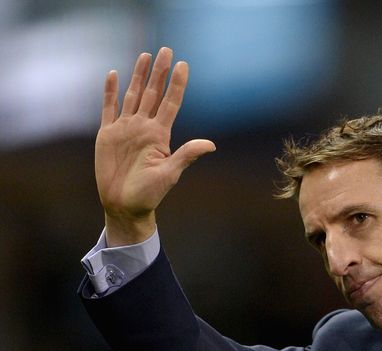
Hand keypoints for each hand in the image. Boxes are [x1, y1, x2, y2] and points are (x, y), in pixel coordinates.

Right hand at [95, 47, 215, 245]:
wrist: (124, 205)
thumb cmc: (149, 194)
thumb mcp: (170, 174)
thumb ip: (187, 155)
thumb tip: (211, 144)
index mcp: (160, 135)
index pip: (170, 103)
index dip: (177, 84)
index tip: (183, 65)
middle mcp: (144, 127)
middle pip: (153, 93)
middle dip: (159, 72)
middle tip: (166, 50)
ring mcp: (125, 129)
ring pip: (133, 95)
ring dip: (139, 76)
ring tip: (145, 55)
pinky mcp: (107, 134)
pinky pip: (109, 108)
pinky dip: (110, 92)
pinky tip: (114, 74)